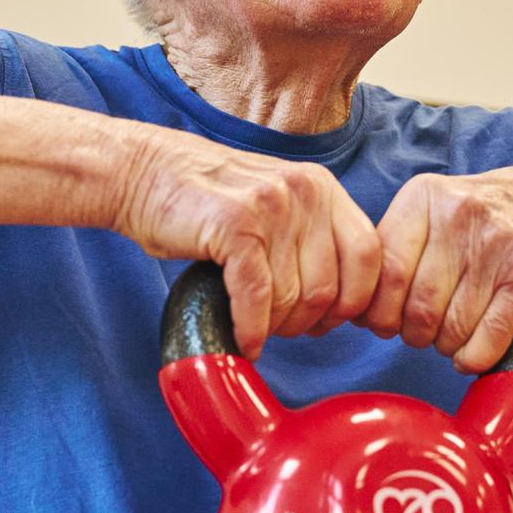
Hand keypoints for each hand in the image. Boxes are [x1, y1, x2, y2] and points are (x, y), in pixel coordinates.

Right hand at [116, 123, 380, 360]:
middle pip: (333, 288)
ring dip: (275, 327)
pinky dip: (251, 329)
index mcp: (323, 187)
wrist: (142, 173)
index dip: (353, 300)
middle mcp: (305, 191)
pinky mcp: (235, 225)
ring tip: (254, 325)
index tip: (324, 320)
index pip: (370, 257)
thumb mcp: (276, 206)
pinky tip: (242, 339)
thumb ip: (312, 240)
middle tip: (280, 328)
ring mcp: (271, 205)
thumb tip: (342, 307)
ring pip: (295, 298)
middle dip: (307, 323)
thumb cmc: (207, 203)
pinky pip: (258, 298)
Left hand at [354, 167, 512, 371]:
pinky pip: (489, 335)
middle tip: (420, 334)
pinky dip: (475, 357)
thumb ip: (399, 246)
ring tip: (451, 337)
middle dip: (412, 333)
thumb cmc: (491, 217)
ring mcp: (497, 243)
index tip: (383, 323)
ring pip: (451, 325)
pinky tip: (473, 354)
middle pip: (416, 304)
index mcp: (424, 197)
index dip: (378, 310)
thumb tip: (359, 307)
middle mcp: (458, 214)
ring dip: (446, 346)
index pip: (383, 270)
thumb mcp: (439, 209)